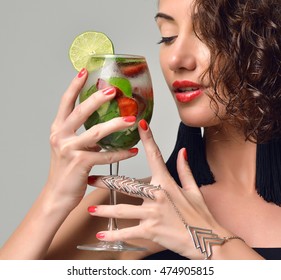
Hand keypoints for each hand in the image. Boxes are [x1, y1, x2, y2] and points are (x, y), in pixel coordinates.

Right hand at [45, 69, 138, 211]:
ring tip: (131, 119)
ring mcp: (69, 150)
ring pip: (96, 132)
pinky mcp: (80, 164)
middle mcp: (61, 136)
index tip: (85, 71)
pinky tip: (132, 150)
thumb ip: (81, 134)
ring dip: (116, 125)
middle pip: (80, 112)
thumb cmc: (66, 170)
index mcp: (58, 129)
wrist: (57, 194)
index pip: (66, 102)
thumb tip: (102, 125)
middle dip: (97, 99)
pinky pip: (105, 155)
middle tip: (113, 91)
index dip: (74, 86)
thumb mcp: (68, 146)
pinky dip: (121, 153)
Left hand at [88, 120, 229, 258]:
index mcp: (167, 183)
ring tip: (90, 208)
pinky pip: (127, 232)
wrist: (207, 241)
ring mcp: (153, 213)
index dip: (148, 139)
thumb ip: (184, 169)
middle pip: (127, 185)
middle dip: (106, 182)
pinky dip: (113, 235)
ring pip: (122, 210)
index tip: (140, 124)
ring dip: (104, 209)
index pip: (155, 156)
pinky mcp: (150, 230)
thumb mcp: (193, 189)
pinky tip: (101, 234)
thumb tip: (182, 151)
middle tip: (89, 178)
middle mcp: (157, 195)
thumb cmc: (200, 216)